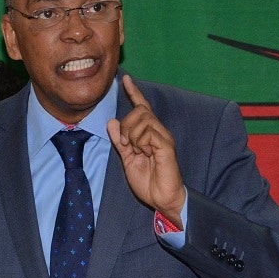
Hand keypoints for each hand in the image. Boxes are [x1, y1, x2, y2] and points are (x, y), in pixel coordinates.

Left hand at [107, 75, 185, 227]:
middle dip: (126, 126)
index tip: (125, 79)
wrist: (162, 198)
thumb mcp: (127, 159)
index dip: (134, 93)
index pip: (142, 108)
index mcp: (149, 134)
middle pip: (139, 111)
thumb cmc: (148, 181)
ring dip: (133, 136)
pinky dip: (141, 143)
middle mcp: (158, 132)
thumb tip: (111, 122)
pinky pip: (149, 133)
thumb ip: (120, 141)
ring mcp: (164, 138)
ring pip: (143, 120)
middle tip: (127, 145)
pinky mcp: (166, 146)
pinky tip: (146, 154)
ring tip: (138, 152)